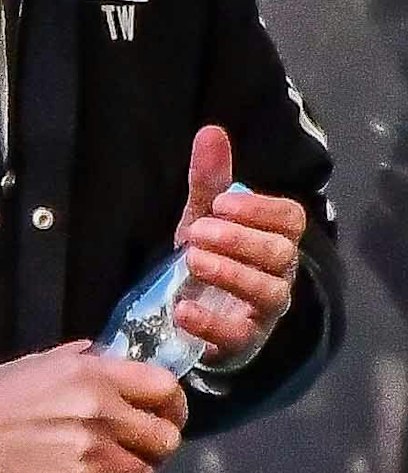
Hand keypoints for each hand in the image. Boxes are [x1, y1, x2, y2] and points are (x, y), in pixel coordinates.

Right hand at [0, 341, 186, 472]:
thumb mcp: (34, 364)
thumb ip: (79, 360)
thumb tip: (109, 357)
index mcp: (93, 375)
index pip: (165, 388)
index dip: (172, 407)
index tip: (162, 418)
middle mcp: (102, 412)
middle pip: (165, 440)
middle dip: (151, 450)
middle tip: (129, 453)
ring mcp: (92, 455)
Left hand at [171, 126, 304, 365]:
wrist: (193, 313)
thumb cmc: (210, 255)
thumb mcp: (204, 217)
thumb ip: (209, 180)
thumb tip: (210, 130)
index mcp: (274, 238)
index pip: (290, 219)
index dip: (260, 209)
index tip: (221, 202)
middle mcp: (278, 274)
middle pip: (280, 254)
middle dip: (240, 239)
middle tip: (197, 231)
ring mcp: (262, 311)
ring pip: (267, 293)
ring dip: (229, 273)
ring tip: (192, 259)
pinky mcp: (240, 342)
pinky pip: (237, 335)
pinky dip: (209, 323)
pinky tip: (182, 309)